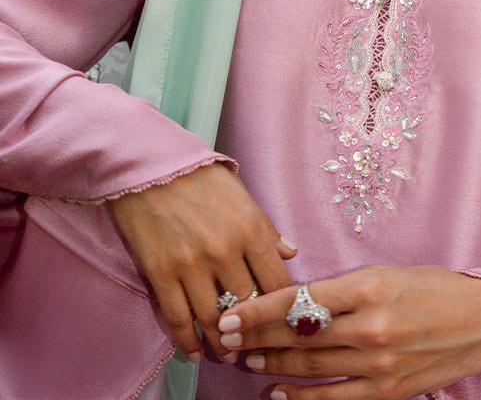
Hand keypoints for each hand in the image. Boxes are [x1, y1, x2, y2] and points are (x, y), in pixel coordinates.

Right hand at [109, 161, 297, 363]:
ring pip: (214, 320)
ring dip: (222, 345)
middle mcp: (226, 251)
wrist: (149, 165)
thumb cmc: (200, 177)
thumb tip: (290, 252)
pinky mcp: (161, 273)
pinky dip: (187, 342)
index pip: (278, 283)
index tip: (283, 323)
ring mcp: (192, 265)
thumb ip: (267, 228)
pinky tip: (193, 352)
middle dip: (255, 332)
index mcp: (252, 230)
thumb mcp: (243, 196)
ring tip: (227, 355)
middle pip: (248, 307)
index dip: (283, 310)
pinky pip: (178, 318)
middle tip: (256, 347)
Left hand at [213, 264, 480, 398]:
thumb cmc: (437, 289)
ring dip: (272, 363)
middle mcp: (370, 325)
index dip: (259, 308)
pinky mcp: (389, 391)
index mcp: (370, 286)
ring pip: (309, 366)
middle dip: (256, 336)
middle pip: (297, 334)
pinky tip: (279, 391)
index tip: (232, 313)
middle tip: (228, 337)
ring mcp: (380, 362)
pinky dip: (301, 397)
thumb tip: (297, 300)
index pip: (299, 298)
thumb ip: (343, 289)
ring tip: (248, 359)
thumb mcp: (388, 273)